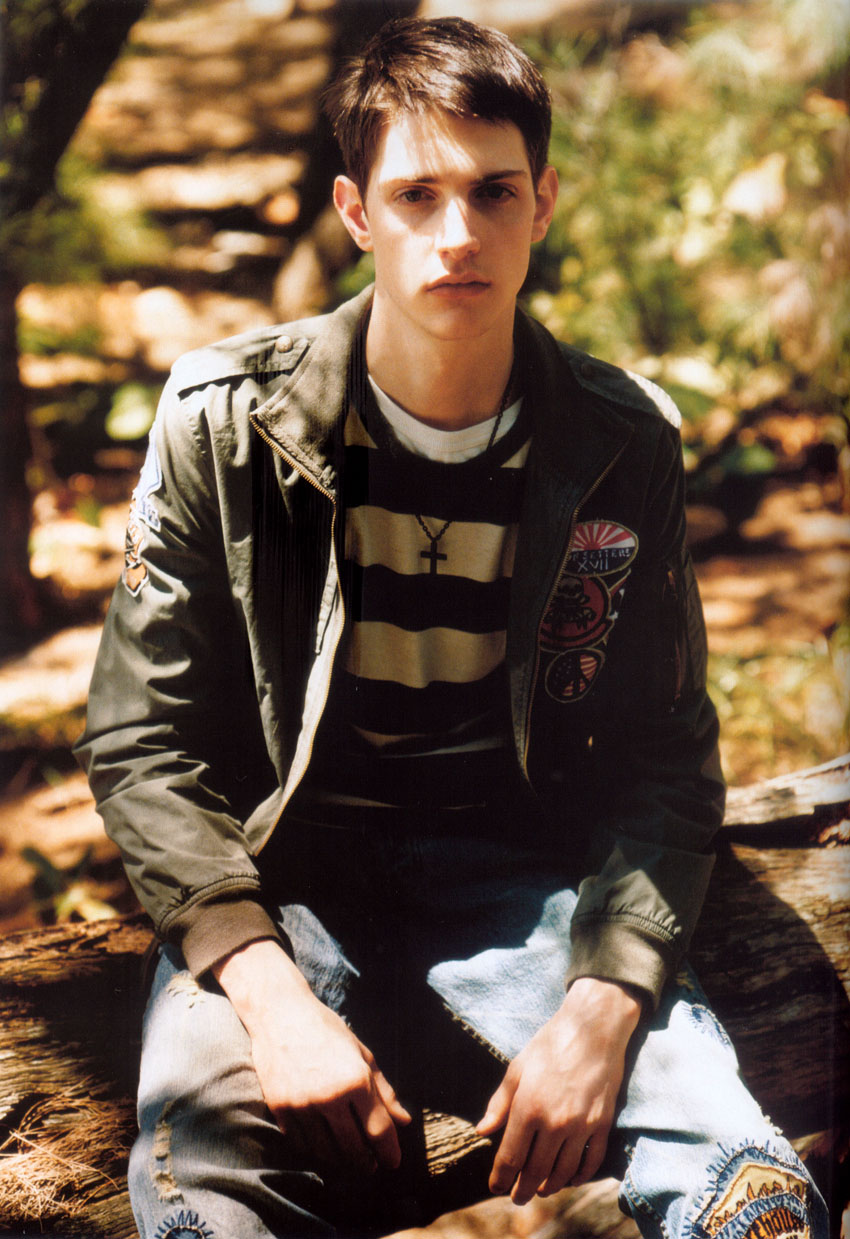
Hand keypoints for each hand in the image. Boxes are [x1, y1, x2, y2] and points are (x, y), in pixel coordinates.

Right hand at [214, 938, 410, 1173]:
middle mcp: (329, 1096)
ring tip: (349, 1159)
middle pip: (353, 1148)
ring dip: (341, 1161)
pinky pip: (301, 1144)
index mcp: (355, 1080)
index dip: (389, 1151)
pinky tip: (323, 1147)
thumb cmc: (327, 1030)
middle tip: (371, 1166)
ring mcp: (302, 1105)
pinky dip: (315, 1151)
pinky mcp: (280, 1108)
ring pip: (325, 1152)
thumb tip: (404, 1121)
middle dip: (366, 1163)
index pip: (378, 1130)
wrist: (280, 1014)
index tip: (393, 1162)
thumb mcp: (362, 1054)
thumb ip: (384, 1091)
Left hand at [476, 977, 641, 1205]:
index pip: (510, 1157)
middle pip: (536, 1171)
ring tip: (542, 1190)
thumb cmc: (550, 1044)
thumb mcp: (517, 1068)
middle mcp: (554, 1121)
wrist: (593, 1028)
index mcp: (528, 1107)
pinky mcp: (602, 1124)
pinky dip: (580, 1176)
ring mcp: (581, 1125)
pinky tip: (571, 1178)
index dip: (501, 1177)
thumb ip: (500, 1103)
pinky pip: (591, 1162)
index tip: (496, 1187)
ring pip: (563, 1172)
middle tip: (518, 1197)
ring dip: (550, 1186)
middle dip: (524, 1190)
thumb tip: (482, 1131)